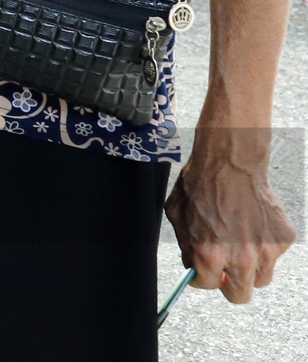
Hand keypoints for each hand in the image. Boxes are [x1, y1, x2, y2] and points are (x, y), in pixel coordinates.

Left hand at [167, 126, 296, 303]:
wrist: (231, 163)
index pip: (206, 285)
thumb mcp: (176, 216)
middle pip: (240, 296)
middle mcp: (240, 258)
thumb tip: (192, 265)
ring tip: (239, 246)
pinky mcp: (283, 240)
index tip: (203, 271)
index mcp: (209, 255)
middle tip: (224, 272)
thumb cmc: (200, 185)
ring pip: (260, 280)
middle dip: (229, 286)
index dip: (201, 277)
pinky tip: (251, 226)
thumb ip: (186, 246)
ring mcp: (265, 251)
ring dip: (249, 270)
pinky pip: (273, 256)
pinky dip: (263, 247)